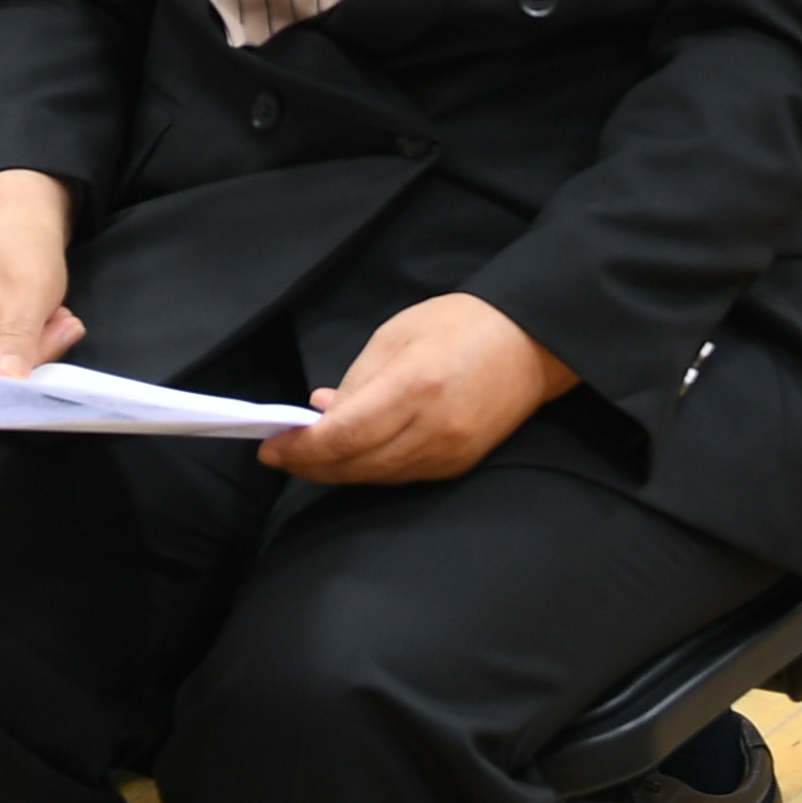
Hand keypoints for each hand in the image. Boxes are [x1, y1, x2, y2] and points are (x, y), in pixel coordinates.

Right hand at [0, 171, 81, 376]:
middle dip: (12, 364)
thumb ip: (19, 337)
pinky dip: (16, 356)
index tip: (24, 387)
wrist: (19, 229)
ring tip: (52, 325)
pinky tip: (39, 330)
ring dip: (20, 359)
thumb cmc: (20, 246)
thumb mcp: (30, 288)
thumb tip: (11, 383)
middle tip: (58, 334)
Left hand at [265, 291, 576, 485]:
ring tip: (306, 454)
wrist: (530, 344)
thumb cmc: (460, 324)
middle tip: (280, 454)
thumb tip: (321, 416)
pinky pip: (400, 476)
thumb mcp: (397, 335)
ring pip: (375, 477)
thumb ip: (357, 380)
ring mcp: (449, 454)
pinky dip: (368, 469)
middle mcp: (433, 430)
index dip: (301, 448)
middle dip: (310, 465)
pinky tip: (348, 454)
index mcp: (415, 387)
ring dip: (336, 470)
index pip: (344, 436)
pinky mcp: (458, 466)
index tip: (270, 446)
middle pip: (355, 466)